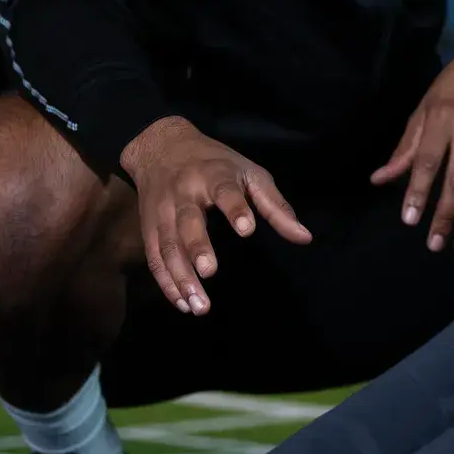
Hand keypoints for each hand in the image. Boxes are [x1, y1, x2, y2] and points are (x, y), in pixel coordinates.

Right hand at [121, 117, 311, 316]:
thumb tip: (304, 238)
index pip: (225, 191)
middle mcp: (184, 193)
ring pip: (167, 245)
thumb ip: (275, 206)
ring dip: (180, 276)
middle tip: (210, 272)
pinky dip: (165, 282)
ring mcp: (162, 212)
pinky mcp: (148, 228)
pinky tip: (182, 303)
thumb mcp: (250, 174)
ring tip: (197, 306)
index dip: (235, 209)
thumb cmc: (216, 163)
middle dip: (198, 247)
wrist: (161, 147)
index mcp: (213, 175)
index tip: (247, 229)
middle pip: (188, 221)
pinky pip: (154, 258)